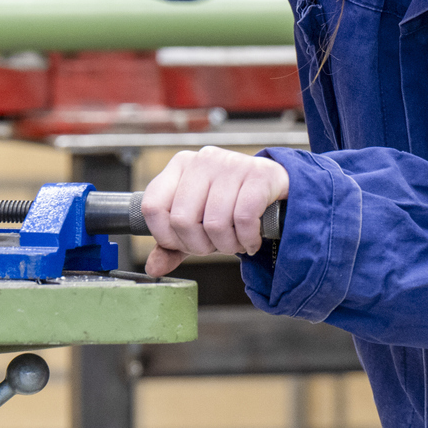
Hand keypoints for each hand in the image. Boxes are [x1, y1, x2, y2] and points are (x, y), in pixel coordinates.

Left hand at [140, 146, 289, 275]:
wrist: (275, 188)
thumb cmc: (230, 204)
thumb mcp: (196, 223)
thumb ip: (172, 245)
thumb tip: (153, 268)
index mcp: (180, 165)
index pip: (153, 207)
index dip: (167, 237)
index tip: (185, 244)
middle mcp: (202, 160)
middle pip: (182, 219)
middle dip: (199, 246)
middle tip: (215, 246)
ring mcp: (231, 164)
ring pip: (214, 223)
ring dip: (227, 246)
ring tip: (235, 243)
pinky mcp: (259, 174)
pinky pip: (244, 218)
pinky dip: (247, 239)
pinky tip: (251, 241)